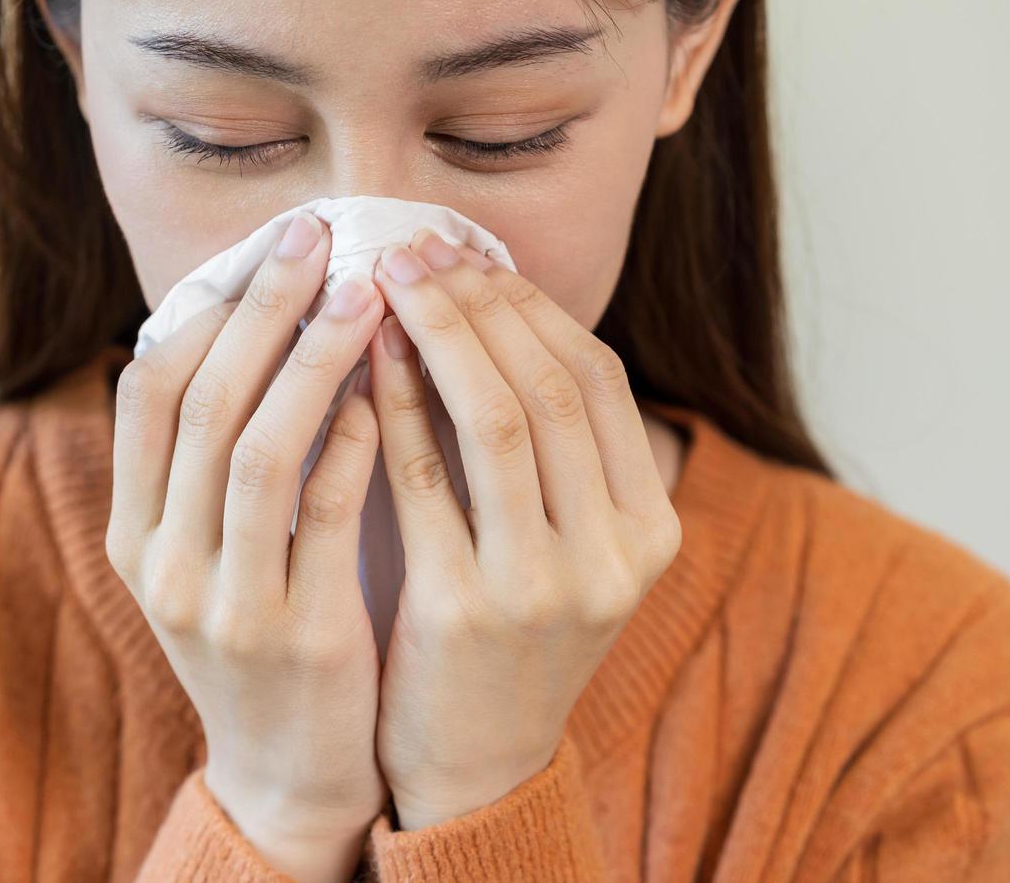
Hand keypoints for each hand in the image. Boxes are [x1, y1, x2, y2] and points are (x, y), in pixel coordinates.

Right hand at [106, 213, 389, 880]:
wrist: (287, 768)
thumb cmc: (265, 633)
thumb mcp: (211, 551)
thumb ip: (217, 461)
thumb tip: (258, 326)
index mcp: (134, 529)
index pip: (146, 389)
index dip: (206, 305)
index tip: (266, 244)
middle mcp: (162, 561)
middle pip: (202, 402)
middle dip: (261, 306)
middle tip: (317, 234)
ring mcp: (223, 601)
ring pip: (256, 450)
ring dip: (312, 359)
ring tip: (364, 292)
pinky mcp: (295, 632)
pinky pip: (320, 516)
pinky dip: (348, 442)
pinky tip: (381, 391)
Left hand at [365, 228, 682, 830]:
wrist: (477, 762)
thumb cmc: (508, 633)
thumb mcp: (563, 545)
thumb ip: (550, 450)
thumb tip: (483, 305)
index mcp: (650, 526)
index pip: (599, 379)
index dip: (530, 306)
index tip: (467, 257)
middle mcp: (617, 554)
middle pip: (552, 385)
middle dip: (479, 303)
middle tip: (415, 247)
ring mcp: (548, 586)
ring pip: (499, 420)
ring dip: (437, 337)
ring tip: (382, 282)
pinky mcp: (468, 610)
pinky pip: (425, 481)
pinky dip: (393, 408)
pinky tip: (359, 361)